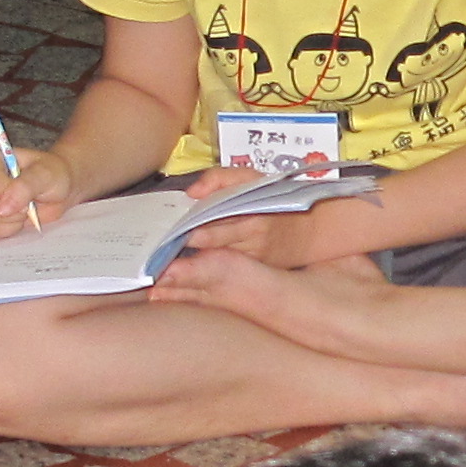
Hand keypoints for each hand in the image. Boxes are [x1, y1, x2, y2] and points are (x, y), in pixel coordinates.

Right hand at [0, 145, 74, 247]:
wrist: (56, 191)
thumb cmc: (52, 176)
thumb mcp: (45, 176)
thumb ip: (24, 187)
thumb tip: (2, 208)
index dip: (9, 194)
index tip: (27, 196)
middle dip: (13, 213)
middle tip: (27, 205)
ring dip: (10, 225)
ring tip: (21, 213)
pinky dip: (2, 234)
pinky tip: (12, 223)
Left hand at [164, 185, 355, 273]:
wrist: (310, 230)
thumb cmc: (276, 198)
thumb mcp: (253, 177)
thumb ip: (220, 179)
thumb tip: (191, 193)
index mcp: (251, 218)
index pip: (212, 228)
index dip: (187, 234)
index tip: (164, 237)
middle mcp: (250, 245)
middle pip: (209, 252)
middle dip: (182, 257)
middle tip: (155, 264)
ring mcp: (251, 263)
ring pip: (214, 268)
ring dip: (188, 273)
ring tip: (160, 282)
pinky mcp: (251, 274)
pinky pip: (222, 277)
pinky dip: (201, 280)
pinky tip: (178, 288)